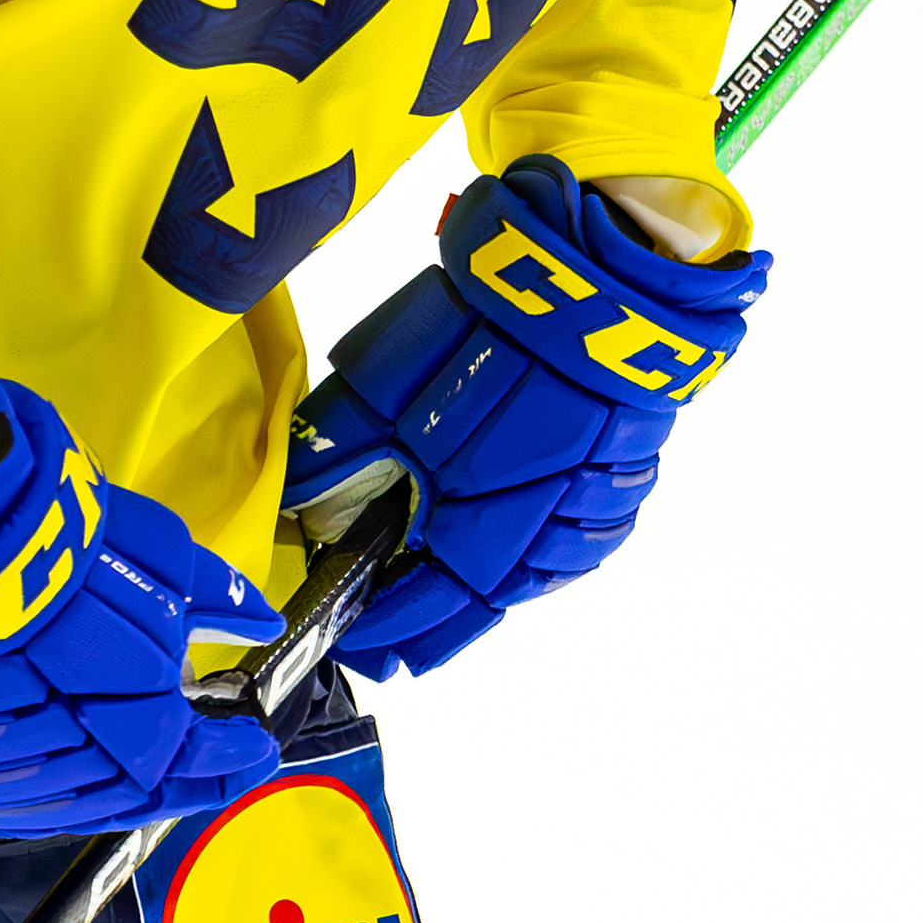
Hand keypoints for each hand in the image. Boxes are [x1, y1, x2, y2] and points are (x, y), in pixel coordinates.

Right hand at [0, 375, 280, 834]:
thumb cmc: (43, 527)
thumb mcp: (150, 546)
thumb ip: (209, 595)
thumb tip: (258, 620)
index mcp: (124, 704)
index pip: (184, 757)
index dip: (222, 760)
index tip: (253, 748)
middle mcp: (57, 747)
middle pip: (123, 792)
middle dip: (175, 785)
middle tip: (205, 772)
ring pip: (55, 807)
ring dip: (105, 798)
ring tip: (138, 782)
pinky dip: (31, 803)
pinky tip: (56, 788)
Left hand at [287, 160, 767, 679]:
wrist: (602, 272)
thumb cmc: (487, 325)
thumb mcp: (386, 382)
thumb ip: (338, 453)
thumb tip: (295, 508)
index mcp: (479, 519)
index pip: (425, 604)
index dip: (386, 627)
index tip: (350, 640)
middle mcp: (544, 534)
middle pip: (479, 607)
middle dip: (428, 630)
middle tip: (389, 650)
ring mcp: (593, 513)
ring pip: (530, 580)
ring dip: (481, 595)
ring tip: (438, 610)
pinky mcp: (627, 482)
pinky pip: (576, 543)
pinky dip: (532, 555)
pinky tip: (505, 553)